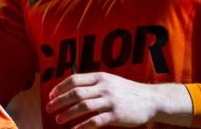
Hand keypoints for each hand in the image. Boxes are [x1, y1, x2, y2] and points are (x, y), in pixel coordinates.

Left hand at [46, 72, 190, 127]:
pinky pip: (96, 121)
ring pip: (83, 106)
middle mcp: (104, 87)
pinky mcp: (116, 115)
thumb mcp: (110, 81)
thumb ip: (93, 83)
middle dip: (60, 101)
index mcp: (100, 77)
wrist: (152, 99)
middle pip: (76, 93)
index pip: (74, 80)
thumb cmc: (127, 91)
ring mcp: (110, 101)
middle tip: (49, 108)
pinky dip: (83, 126)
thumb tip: (71, 88)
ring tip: (58, 119)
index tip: (51, 96)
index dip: (60, 88)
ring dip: (68, 113)